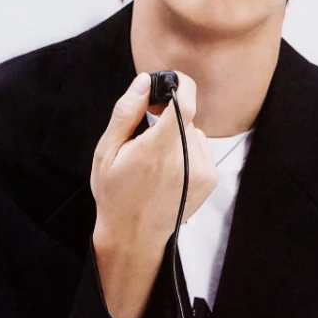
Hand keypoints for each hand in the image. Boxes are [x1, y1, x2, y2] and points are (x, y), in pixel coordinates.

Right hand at [91, 71, 217, 251]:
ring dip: (177, 135)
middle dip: (168, 115)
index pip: (184, 105)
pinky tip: (170, 171)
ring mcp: (202, 171)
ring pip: (193, 131)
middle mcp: (185, 161)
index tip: (171, 81)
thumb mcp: (106, 151)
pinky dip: (187, 151)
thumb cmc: (115, 193)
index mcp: (156, 151)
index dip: (181, 85)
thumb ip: (127, 112)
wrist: (134, 236)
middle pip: (185, 116)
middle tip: (147, 132)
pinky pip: (201, 147)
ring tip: (156, 160)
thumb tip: (145, 82)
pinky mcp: (210, 179)